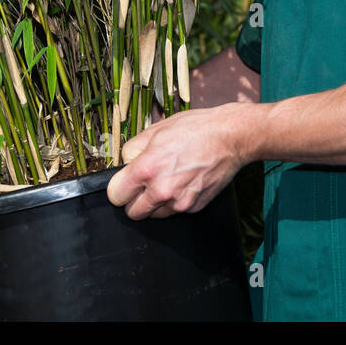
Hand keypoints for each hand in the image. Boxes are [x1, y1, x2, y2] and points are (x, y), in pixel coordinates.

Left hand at [106, 103, 253, 219]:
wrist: (230, 138)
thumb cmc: (195, 129)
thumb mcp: (155, 130)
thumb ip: (132, 150)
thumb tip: (124, 164)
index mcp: (147, 169)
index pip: (115, 196)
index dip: (119, 187)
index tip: (124, 182)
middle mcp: (161, 190)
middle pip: (132, 212)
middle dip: (134, 199)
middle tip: (143, 184)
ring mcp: (179, 202)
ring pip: (153, 214)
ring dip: (154, 203)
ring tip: (166, 180)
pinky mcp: (193, 208)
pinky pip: (173, 211)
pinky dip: (173, 201)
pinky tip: (182, 182)